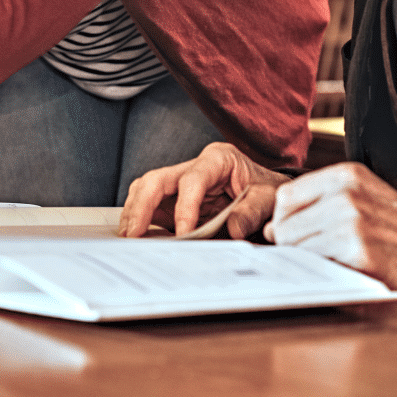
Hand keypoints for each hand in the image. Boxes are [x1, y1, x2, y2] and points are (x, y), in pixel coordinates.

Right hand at [118, 142, 287, 238]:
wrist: (267, 190)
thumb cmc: (266, 189)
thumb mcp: (267, 198)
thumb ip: (251, 213)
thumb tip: (234, 230)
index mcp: (218, 159)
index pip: (193, 180)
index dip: (184, 207)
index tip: (182, 233)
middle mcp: (194, 167)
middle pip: (157, 179)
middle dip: (142, 206)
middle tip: (134, 233)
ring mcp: (181, 182)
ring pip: (147, 189)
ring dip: (135, 212)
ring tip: (129, 237)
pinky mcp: (175, 199)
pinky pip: (150, 205)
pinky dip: (141, 220)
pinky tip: (138, 237)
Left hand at [266, 162, 396, 298]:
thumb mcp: (367, 198)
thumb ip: (321, 204)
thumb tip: (274, 228)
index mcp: (346, 176)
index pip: (285, 197)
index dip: (286, 222)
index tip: (300, 236)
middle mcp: (346, 194)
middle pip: (284, 225)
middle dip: (295, 247)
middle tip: (325, 256)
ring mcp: (352, 223)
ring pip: (296, 248)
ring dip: (310, 263)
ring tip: (340, 264)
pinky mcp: (359, 253)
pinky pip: (316, 266)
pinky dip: (324, 275)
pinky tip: (347, 274)